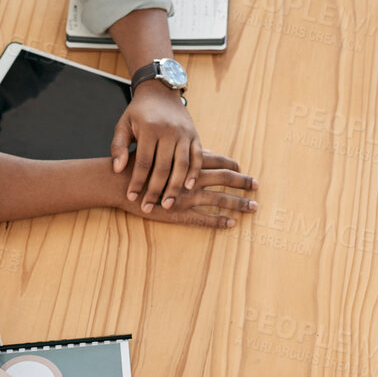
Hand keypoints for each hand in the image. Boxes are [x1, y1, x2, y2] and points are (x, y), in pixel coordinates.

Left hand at [111, 80, 201, 210]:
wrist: (160, 92)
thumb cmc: (138, 112)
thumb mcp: (123, 124)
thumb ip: (118, 146)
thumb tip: (118, 169)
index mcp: (150, 128)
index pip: (143, 162)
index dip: (137, 182)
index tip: (131, 198)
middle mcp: (169, 131)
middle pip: (163, 168)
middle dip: (155, 190)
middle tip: (148, 208)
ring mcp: (184, 134)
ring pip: (181, 166)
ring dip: (175, 188)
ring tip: (168, 205)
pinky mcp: (195, 135)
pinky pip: (197, 158)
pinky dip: (194, 173)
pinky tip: (188, 188)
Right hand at [115, 152, 257, 229]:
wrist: (120, 182)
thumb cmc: (138, 165)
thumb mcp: (162, 153)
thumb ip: (182, 155)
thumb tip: (202, 152)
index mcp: (187, 162)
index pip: (217, 162)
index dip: (232, 166)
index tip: (243, 170)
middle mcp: (191, 178)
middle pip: (224, 179)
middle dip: (243, 183)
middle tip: (257, 186)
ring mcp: (186, 197)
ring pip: (219, 200)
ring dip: (238, 203)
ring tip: (254, 207)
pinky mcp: (178, 213)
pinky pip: (203, 219)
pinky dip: (218, 221)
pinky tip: (231, 224)